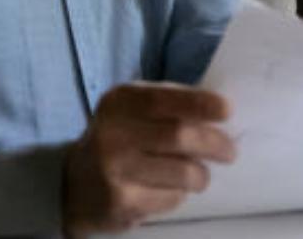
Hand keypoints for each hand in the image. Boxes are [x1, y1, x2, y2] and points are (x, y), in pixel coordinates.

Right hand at [62, 81, 235, 236]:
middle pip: (179, 136)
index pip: (164, 98)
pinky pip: (170, 199)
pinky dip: (180, 194)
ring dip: (201, 174)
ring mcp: (114, 171)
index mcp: (120, 101)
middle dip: (214, 143)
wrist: (73, 185)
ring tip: (201, 174)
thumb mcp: (134, 108)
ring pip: (181, 172)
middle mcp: (113, 133)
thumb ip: (171, 103)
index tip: (227, 110)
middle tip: (230, 151)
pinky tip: (170, 189)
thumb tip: (219, 110)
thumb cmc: (119, 137)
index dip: (200, 103)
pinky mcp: (120, 205)